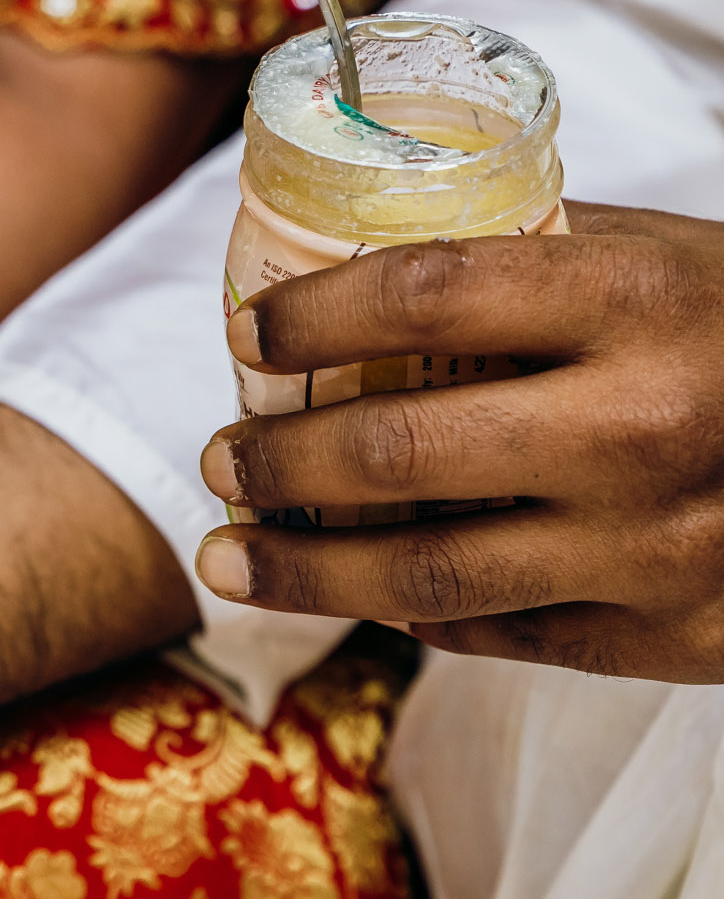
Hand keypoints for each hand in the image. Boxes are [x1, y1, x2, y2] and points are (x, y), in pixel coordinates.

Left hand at [198, 203, 723, 679]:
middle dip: (278, 458)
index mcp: (643, 300)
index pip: (426, 294)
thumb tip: (348, 262)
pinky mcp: (682, 640)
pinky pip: (504, 633)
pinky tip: (368, 594)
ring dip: (304, 569)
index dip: (310, 316)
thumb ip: (532, 260)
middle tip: (222, 453)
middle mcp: (649, 425)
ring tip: (231, 552)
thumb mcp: (672, 257)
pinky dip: (418, 613)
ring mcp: (666, 546)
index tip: (245, 332)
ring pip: (427, 573)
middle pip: (397, 452)